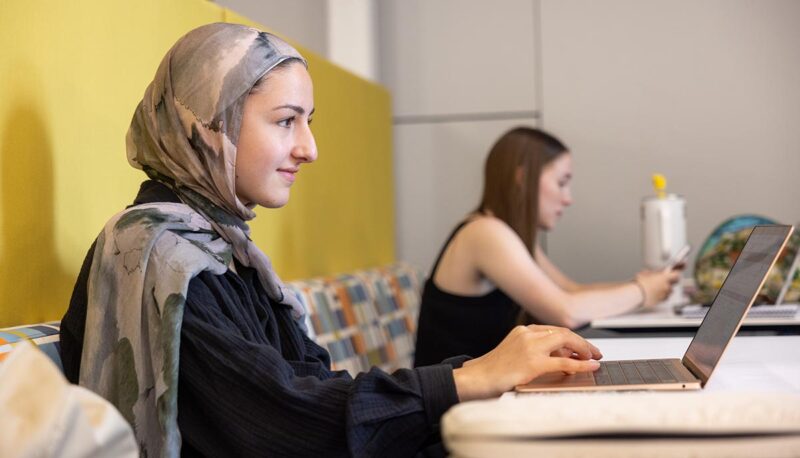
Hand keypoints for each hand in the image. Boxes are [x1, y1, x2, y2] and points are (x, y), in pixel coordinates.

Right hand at [452, 325, 601, 400]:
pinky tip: (591, 367)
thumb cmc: (493, 372)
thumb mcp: (514, 355)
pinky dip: (581, 364)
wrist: (477, 379)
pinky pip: (565, 362)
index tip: (581, 347)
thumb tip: (562, 359)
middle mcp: (527, 334)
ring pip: (566, 340)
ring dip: (584, 349)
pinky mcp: (533, 363)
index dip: (571, 338)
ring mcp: (530, 347)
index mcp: (522, 331)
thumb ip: (535, 353)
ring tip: (594, 359)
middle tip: (594, 352)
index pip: (553, 330)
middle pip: (563, 332)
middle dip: (582, 342)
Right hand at [635, 269, 681, 308]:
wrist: (636, 294)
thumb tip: (653, 274)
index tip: (672, 273)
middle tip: (661, 281)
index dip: (674, 274)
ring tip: (655, 289)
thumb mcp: (645, 273)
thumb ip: (652, 273)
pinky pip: (663, 298)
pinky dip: (660, 297)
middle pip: (672, 284)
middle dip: (668, 283)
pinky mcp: (660, 301)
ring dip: (664, 290)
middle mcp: (667, 286)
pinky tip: (653, 295)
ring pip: (668, 292)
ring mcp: (664, 295)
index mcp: (664, 277)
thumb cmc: (640, 283)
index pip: (676, 274)